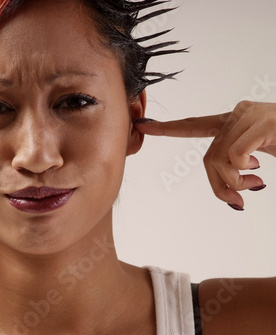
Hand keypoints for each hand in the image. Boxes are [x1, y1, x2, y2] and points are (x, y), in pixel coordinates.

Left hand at [134, 101, 275, 209]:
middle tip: (240, 200)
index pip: (195, 125)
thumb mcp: (261, 161)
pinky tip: (260, 171)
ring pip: (218, 159)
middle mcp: (239, 114)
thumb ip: (240, 170)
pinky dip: (242, 172)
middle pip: (208, 157)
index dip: (169, 127)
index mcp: (236, 122)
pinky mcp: (263, 122)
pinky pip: (235, 156)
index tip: (143, 125)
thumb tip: (232, 196)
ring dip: (233, 183)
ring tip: (256, 185)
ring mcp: (250, 116)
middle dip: (218, 185)